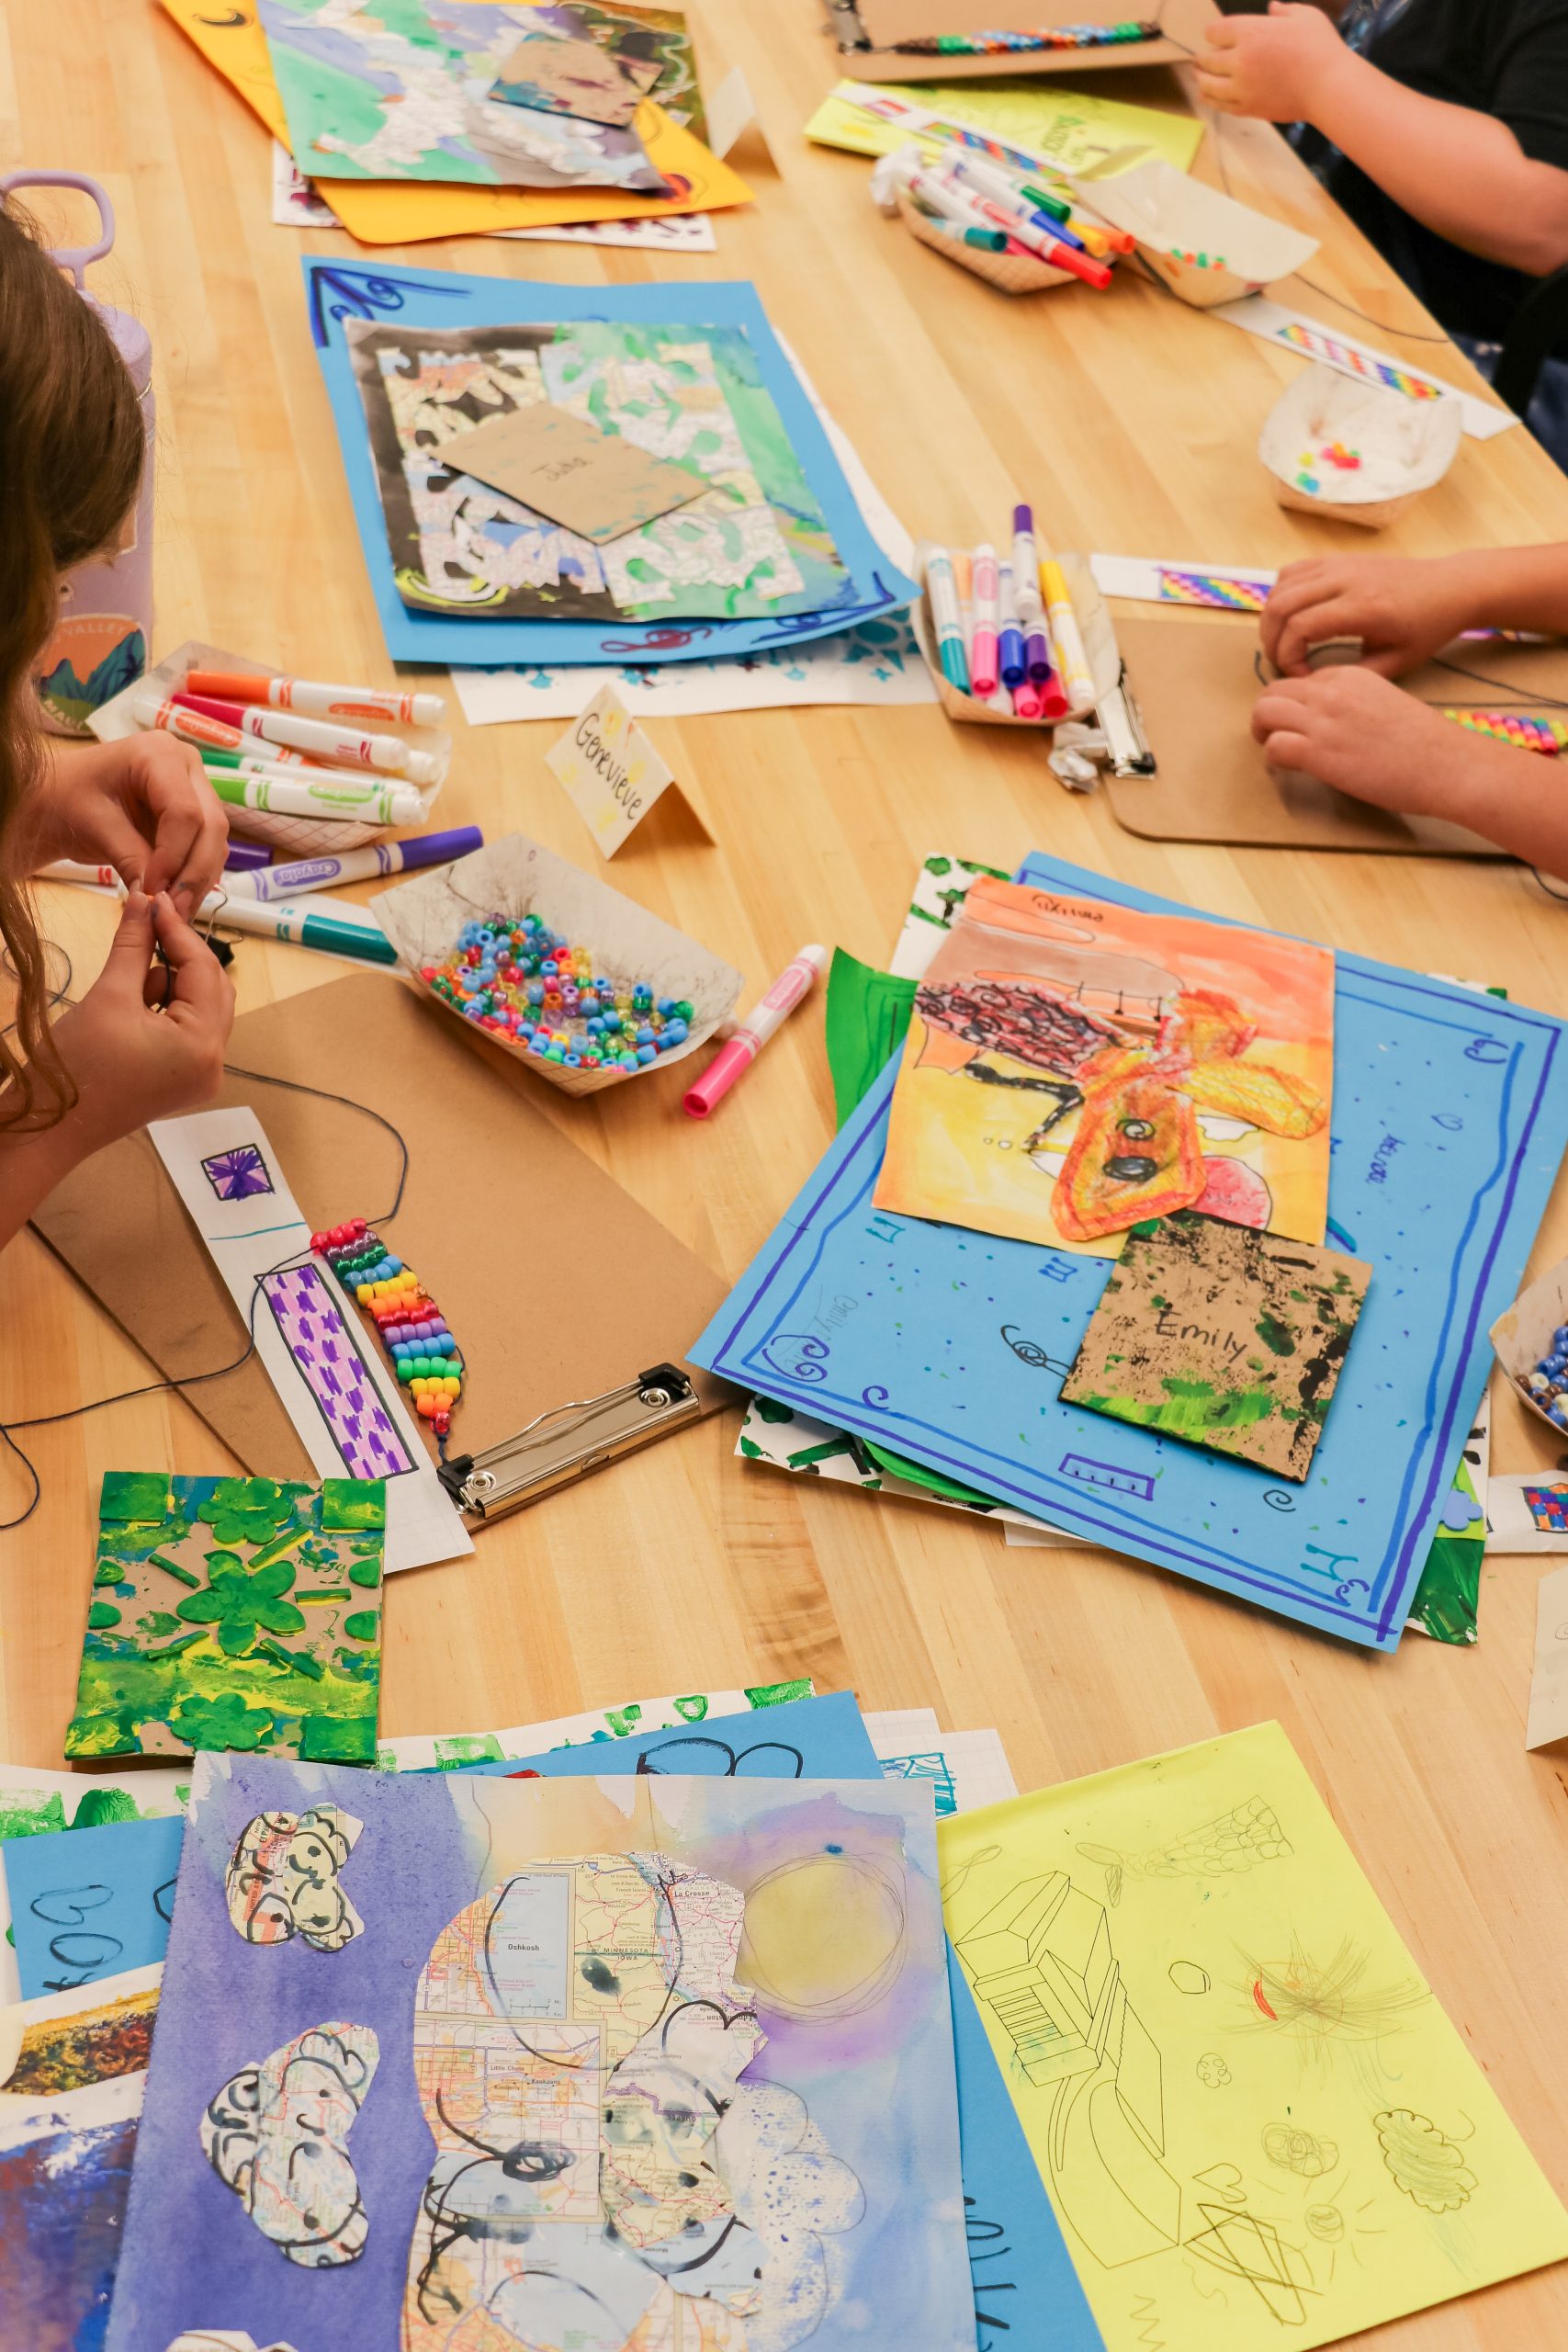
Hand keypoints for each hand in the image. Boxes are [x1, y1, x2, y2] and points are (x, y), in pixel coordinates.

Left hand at [25, 732, 228, 909]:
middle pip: (210, 825)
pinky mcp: (195, 813)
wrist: (58, 798)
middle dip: (193, 872)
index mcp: (158, 754)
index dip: (173, 856)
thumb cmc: (66, 799)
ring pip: (215, 841)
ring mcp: (195, 788)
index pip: (184, 811)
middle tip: (172, 910)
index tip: (152, 890)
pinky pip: (207, 849)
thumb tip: (157, 898)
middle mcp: (187, 765)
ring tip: (174, 911)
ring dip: (199, 880)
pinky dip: (195, 877)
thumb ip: (130, 857)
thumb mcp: (94, 826)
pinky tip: (176, 899)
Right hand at [49, 892, 234, 1151]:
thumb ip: (133, 945)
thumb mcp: (109, 995)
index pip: (204, 970)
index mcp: (204, 1045)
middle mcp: (215, 1064)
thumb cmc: (76, 1063)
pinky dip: (167, 1006)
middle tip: (147, 922)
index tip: (155, 897)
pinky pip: (188, 1030)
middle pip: (213, 989)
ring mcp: (201, 1076)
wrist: (50, 1126)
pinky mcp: (183, 1081)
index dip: (178, 930)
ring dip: (171, 980)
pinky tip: (135, 998)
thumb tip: (144, 899)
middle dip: (180, 954)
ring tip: (132, 970)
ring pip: (201, 1008)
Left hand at [1197, 3, 1346, 121]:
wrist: (1327, 86)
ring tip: (1200, 78)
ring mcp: (1241, 87)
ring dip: (1201, 80)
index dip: (1212, 33)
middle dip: (1203, 58)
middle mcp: (1239, 60)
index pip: (1215, 32)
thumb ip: (1284, 11)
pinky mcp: (1248, 108)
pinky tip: (1209, 97)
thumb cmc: (1319, 47)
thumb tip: (1273, 8)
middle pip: (1207, 60)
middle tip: (1200, 60)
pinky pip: (1221, 105)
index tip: (1213, 35)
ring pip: (1208, 86)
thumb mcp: (1305, 16)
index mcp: (1250, 32)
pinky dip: (1212, 100)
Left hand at [1251, 665, 1485, 818]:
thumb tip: (1332, 722)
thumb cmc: (1425, 743)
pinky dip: (1273, 758)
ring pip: (1264, 712)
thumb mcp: (1387, 703)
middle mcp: (1333, 691)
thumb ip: (1356, 703)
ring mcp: (1324, 720)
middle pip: (1274, 690)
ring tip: (1273, 748)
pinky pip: (1273, 747)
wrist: (1447, 764)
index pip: (1302, 681)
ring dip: (1262, 731)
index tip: (1301, 722)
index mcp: (1351, 675)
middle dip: (1268, 713)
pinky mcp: (1319, 752)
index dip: (1296, 703)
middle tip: (1273, 734)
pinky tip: (1290, 768)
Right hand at [1261, 554, 1476, 677]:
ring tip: (1282, 643)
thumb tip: (1312, 683)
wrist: (1450, 587)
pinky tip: (1292, 617)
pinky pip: (1292, 571)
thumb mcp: (1396, 663)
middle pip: (1282, 604)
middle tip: (1281, 662)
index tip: (1301, 676)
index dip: (1288, 656)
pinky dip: (1281, 595)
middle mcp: (1347, 578)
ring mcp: (1340, 563)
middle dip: (1271, 640)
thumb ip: (1351, 675)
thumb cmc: (1426, 628)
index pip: (1301, 627)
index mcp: (1363, 607)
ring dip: (1272, 617)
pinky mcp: (1338, 558)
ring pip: (1280, 586)